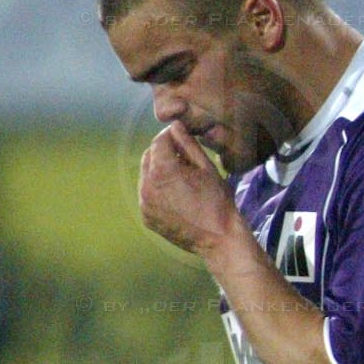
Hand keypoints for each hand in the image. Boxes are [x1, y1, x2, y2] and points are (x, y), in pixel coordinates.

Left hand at [139, 123, 238, 255]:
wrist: (219, 239)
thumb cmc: (218, 202)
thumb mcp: (207, 169)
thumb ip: (188, 145)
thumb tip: (176, 125)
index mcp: (162, 171)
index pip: (159, 141)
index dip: (170, 136)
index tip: (181, 137)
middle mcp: (146, 185)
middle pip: (149, 156)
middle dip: (163, 153)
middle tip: (184, 159)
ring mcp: (144, 203)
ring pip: (146, 175)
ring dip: (159, 171)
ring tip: (182, 179)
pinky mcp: (146, 216)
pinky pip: (147, 194)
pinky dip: (158, 190)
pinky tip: (177, 196)